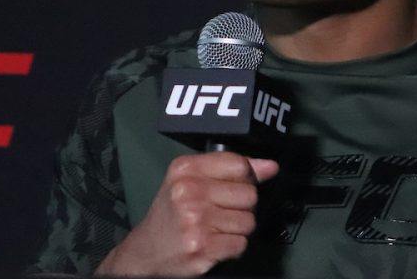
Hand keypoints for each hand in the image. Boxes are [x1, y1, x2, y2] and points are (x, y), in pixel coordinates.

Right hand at [95, 151, 278, 276]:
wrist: (146, 251)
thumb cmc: (172, 213)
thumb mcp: (192, 180)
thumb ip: (231, 169)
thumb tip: (270, 167)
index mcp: (186, 169)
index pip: (239, 164)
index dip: (245, 177)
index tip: (235, 186)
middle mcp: (189, 191)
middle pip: (249, 194)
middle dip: (241, 206)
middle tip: (220, 212)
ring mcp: (195, 220)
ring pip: (248, 221)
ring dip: (237, 229)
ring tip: (216, 228)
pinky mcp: (202, 247)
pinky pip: (241, 243)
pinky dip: (232, 247)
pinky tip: (215, 242)